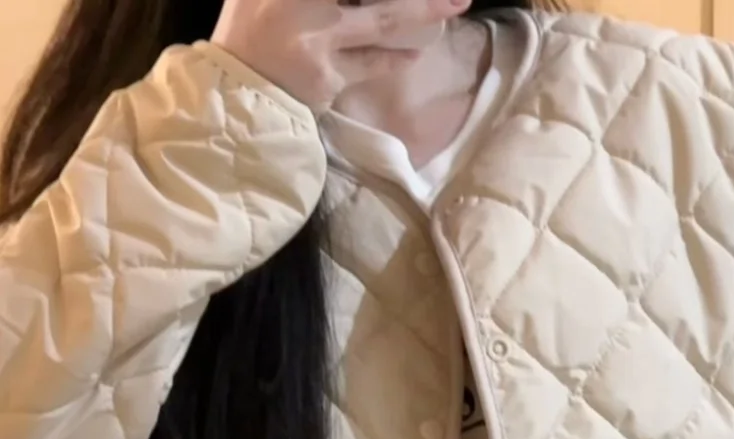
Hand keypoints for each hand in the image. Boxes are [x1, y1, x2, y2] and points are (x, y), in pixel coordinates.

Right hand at [211, 0, 470, 113]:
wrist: (234, 93)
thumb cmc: (250, 35)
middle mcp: (300, 2)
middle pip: (375, 1)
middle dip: (417, 0)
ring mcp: (316, 38)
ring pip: (380, 19)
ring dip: (422, 10)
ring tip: (456, 3)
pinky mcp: (328, 76)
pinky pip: (371, 62)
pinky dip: (395, 56)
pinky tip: (416, 50)